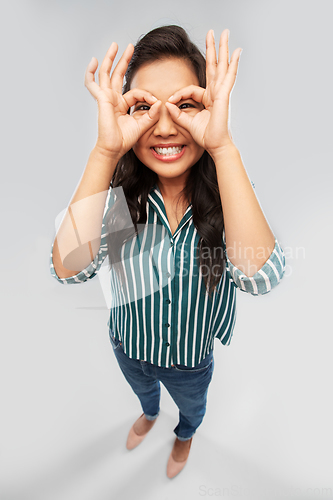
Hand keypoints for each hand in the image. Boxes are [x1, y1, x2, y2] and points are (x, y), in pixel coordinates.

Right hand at [85, 43, 160, 159]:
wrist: (114, 149)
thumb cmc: (125, 140)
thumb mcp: (142, 125)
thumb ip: (152, 114)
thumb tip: (160, 102)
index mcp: (122, 105)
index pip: (136, 92)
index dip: (147, 95)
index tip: (155, 102)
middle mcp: (113, 99)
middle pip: (117, 74)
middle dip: (124, 60)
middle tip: (130, 47)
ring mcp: (105, 98)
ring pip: (106, 73)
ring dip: (111, 58)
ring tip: (115, 45)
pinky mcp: (101, 100)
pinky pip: (92, 84)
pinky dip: (90, 72)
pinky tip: (93, 61)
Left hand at [165, 29, 241, 159]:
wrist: (215, 145)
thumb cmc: (206, 137)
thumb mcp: (187, 123)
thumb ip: (178, 114)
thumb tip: (168, 105)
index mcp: (208, 99)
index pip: (191, 89)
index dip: (179, 94)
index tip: (170, 101)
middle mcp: (216, 93)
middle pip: (214, 67)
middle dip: (213, 50)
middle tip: (213, 33)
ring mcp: (221, 93)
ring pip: (222, 66)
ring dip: (223, 49)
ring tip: (226, 33)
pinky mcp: (224, 96)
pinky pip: (228, 77)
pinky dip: (233, 64)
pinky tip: (237, 52)